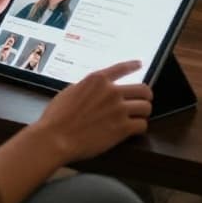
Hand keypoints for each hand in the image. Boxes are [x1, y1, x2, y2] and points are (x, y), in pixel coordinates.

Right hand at [36, 60, 153, 162]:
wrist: (55, 138)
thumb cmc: (56, 118)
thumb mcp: (69, 92)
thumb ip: (86, 88)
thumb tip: (92, 90)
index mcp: (98, 80)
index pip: (122, 68)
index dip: (133, 65)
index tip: (139, 64)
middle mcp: (112, 92)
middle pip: (143, 89)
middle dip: (145, 96)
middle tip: (142, 102)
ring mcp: (118, 110)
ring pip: (146, 107)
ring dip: (143, 113)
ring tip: (138, 117)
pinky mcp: (122, 128)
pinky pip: (142, 125)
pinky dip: (139, 128)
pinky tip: (133, 130)